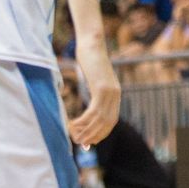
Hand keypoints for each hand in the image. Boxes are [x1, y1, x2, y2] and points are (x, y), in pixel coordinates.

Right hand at [69, 34, 120, 148]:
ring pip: (99, 119)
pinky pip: (93, 111)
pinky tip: (73, 124)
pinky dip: (83, 120)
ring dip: (86, 130)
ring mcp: (110, 91)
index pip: (112, 120)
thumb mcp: (94, 79)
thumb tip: (89, 105)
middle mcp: (115, 95)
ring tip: (74, 137)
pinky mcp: (101, 88)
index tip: (90, 141)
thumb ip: (95, 92)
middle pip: (107, 123)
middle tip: (80, 143)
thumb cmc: (90, 60)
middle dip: (93, 135)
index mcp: (115, 94)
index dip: (101, 133)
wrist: (92, 43)